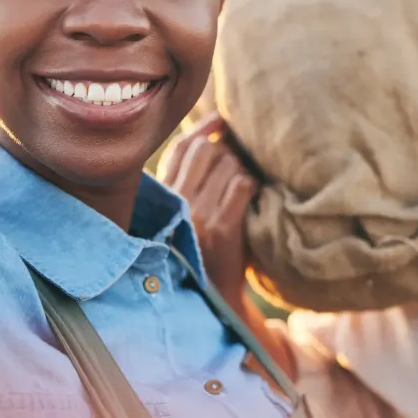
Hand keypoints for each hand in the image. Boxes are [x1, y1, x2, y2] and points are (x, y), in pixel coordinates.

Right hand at [158, 113, 259, 305]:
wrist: (214, 298)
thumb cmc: (204, 248)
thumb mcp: (185, 211)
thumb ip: (190, 175)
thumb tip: (211, 128)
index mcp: (163, 197)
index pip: (181, 148)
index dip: (202, 128)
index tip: (220, 119)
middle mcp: (174, 204)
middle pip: (206, 150)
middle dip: (228, 149)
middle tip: (240, 159)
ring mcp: (197, 216)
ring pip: (227, 164)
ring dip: (243, 168)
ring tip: (245, 183)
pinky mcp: (221, 230)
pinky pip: (242, 185)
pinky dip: (252, 185)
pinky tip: (254, 196)